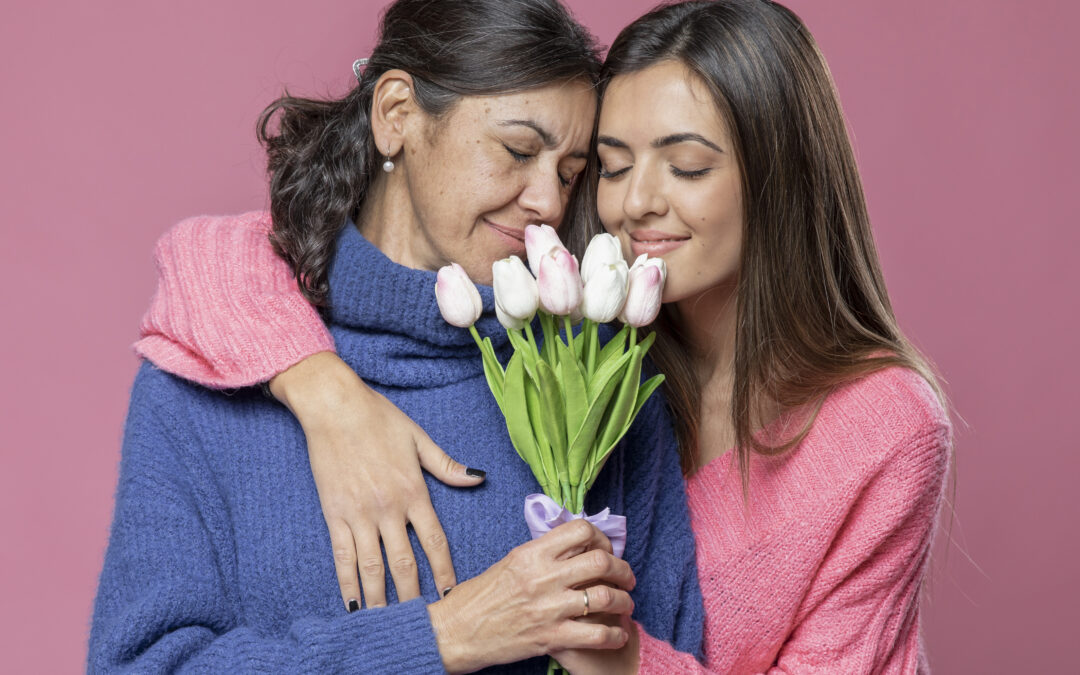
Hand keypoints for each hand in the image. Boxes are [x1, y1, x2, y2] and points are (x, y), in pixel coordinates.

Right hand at [269, 352, 484, 609]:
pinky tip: (352, 603)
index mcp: (414, 491)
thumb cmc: (379, 418)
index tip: (451, 594)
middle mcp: (388, 508)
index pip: (434, 541)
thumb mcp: (419, 438)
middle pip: (404, 563)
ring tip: (387, 623)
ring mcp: (359, 513)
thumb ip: (448, 465)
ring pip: (372, 566)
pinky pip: (342, 556)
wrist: (334, 406)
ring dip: (381, 598)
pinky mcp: (335, 514)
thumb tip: (479, 476)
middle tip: (422, 622)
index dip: (444, 571)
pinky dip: (347, 582)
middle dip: (414, 596)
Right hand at [427, 520, 636, 673]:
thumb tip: (571, 547)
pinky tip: (618, 635)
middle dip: (622, 569)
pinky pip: (596, 634)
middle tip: (626, 577)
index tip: (605, 550)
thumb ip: (541, 554)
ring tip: (625, 605)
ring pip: (605, 596)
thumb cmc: (478, 598)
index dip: (602, 538)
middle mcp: (543, 576)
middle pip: (600, 561)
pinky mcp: (551, 637)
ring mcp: (548, 607)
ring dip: (623, 601)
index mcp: (532, 553)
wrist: (455, 632)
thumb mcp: (509, 563)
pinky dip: (615, 635)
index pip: (580, 530)